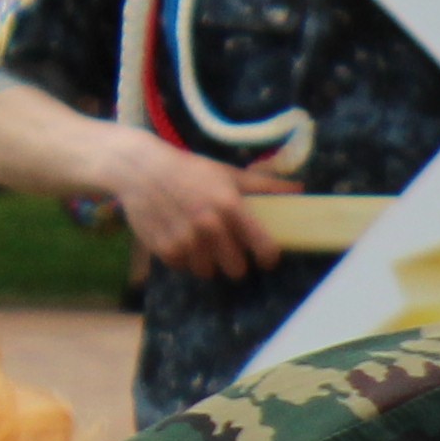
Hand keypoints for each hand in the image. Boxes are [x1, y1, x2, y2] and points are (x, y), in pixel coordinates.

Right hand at [111, 139, 294, 281]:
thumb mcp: (228, 173)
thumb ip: (264, 185)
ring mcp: (185, 240)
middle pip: (236, 268)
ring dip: (209, 263)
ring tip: (204, 247)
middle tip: (230, 251)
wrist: (140, 169)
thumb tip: (299, 188)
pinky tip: (183, 243)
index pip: (263, 247)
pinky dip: (185, 260)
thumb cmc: (189, 170)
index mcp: (230, 206)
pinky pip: (184, 268)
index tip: (266, 258)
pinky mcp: (164, 249)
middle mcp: (209, 226)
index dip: (268, 257)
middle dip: (236, 262)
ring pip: (209, 272)